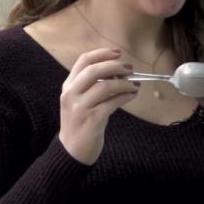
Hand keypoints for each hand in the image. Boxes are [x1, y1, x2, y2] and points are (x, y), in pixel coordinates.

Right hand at [58, 48, 139, 164]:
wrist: (72, 150)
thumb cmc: (80, 122)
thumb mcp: (81, 100)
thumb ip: (93, 85)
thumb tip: (120, 71)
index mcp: (68, 86)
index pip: (83, 61)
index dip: (102, 53)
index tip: (118, 53)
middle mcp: (71, 94)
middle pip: (94, 70)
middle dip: (115, 66)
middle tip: (129, 69)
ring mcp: (80, 107)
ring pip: (105, 86)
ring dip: (124, 83)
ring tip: (134, 85)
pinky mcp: (92, 119)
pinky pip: (112, 102)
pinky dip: (125, 96)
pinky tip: (132, 95)